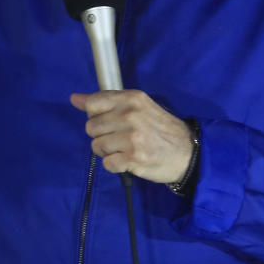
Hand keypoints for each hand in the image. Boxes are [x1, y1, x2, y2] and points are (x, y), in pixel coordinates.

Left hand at [70, 90, 192, 183]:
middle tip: (118, 137)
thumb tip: (75, 99)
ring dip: (107, 151)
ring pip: (96, 146)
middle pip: (91, 127)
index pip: (93, 103)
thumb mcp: (139, 106)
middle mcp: (129, 115)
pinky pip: (107, 163)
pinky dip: (114, 165)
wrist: (188, 152)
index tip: (102, 120)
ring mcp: (131, 138)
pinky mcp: (133, 159)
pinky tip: (127, 160)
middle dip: (101, 135)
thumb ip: (107, 101)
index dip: (93, 114)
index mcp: (131, 99)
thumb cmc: (160, 128)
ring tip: (124, 149)